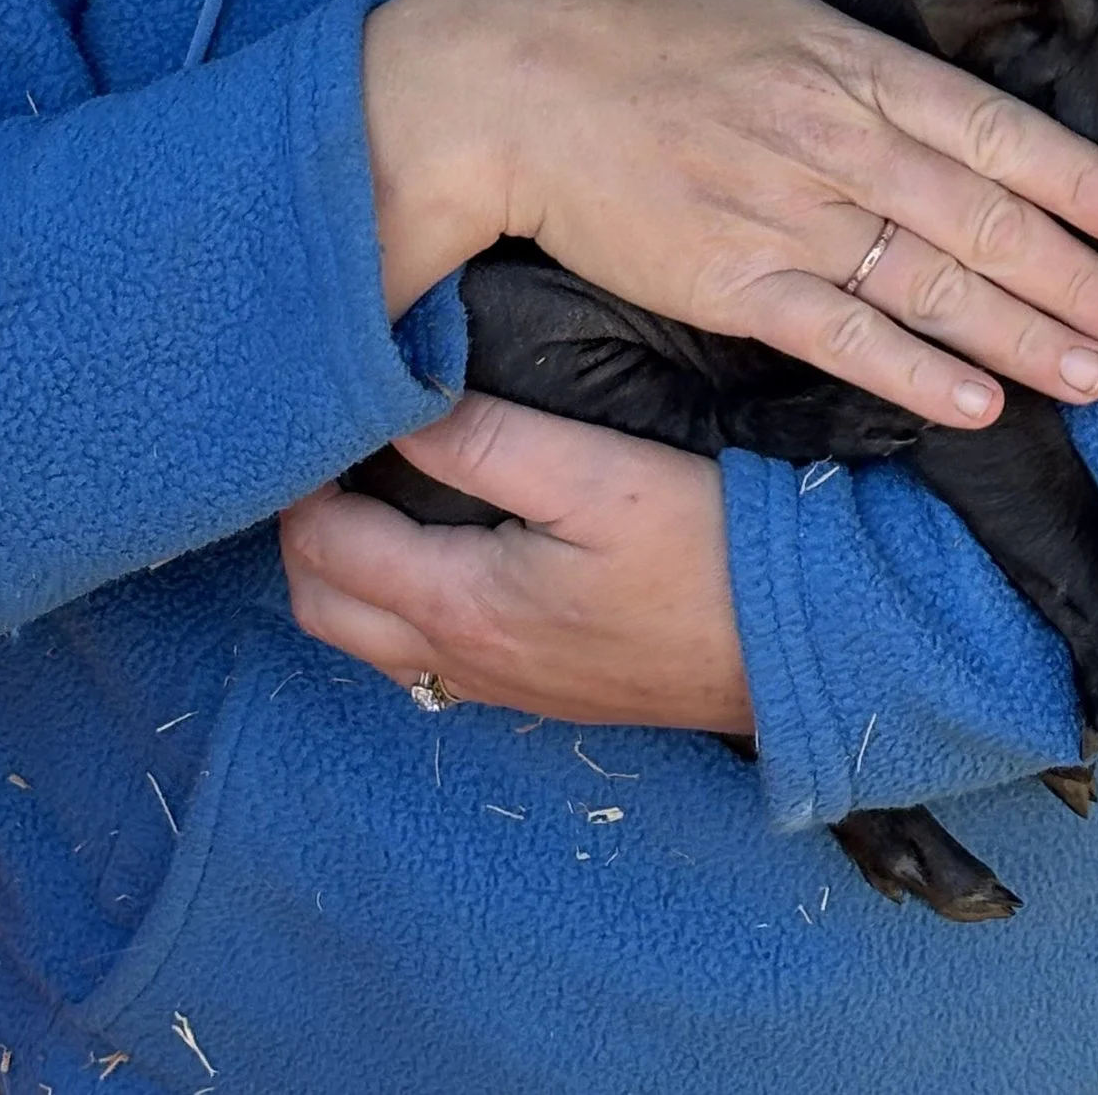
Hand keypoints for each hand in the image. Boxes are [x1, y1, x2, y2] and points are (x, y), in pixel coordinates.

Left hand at [279, 398, 749, 733]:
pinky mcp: (541, 691)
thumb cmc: (703, 549)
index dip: (299, 481)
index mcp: (463, 607)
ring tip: (364, 492)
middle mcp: (464, 664)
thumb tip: (398, 407)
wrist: (798, 646)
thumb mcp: (594, 475)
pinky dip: (393, 605)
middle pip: (325, 609)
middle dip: (301, 534)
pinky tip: (431, 552)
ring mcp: (502, 688)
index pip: (325, 549)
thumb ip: (486, 442)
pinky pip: (423, 658)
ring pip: (370, 641)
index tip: (311, 416)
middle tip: (322, 453)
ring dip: (343, 574)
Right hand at [363, 0, 1097, 432]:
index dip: (1073, 175)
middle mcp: (829, 140)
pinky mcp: (727, 284)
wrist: (495, 86)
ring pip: (929, 285)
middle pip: (979, 217)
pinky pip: (842, 337)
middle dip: (1075, 276)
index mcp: (840, 58)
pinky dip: (916, 373)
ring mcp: (781, 216)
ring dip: (1024, 335)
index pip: (987, 123)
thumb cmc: (607, 13)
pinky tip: (981, 405)